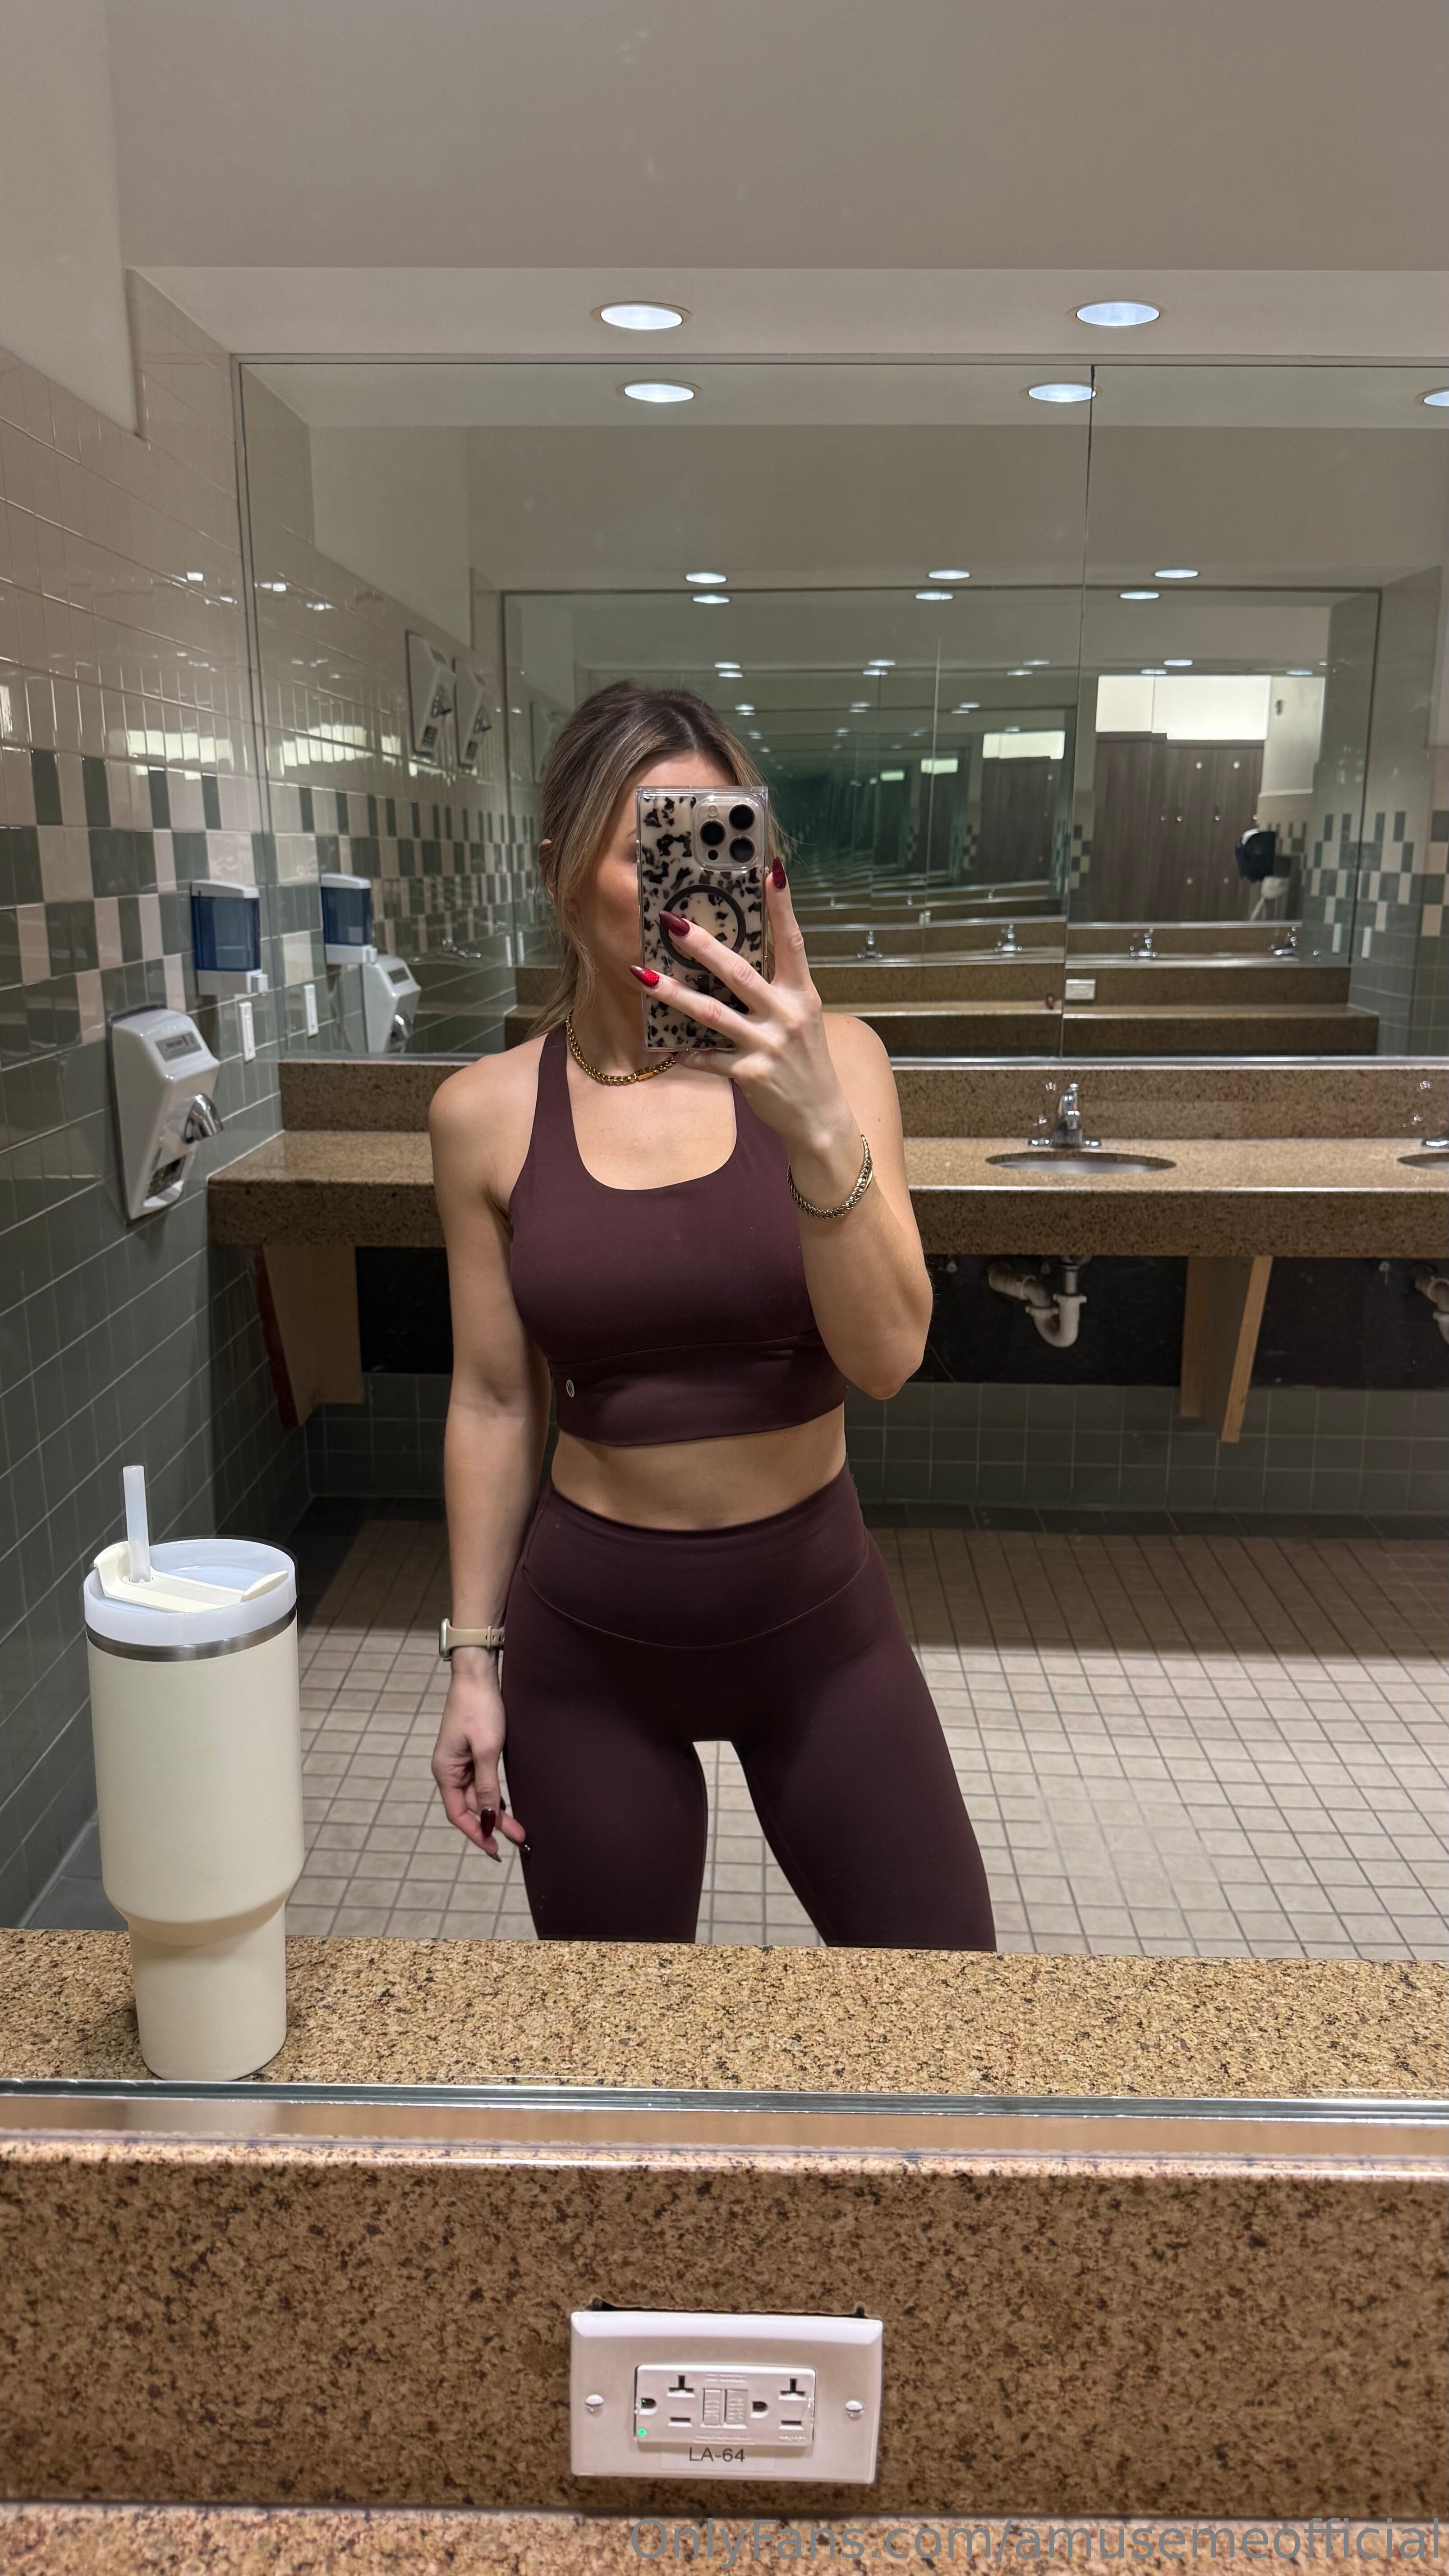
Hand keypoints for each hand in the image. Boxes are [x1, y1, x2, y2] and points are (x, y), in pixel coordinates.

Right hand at [431, 1655, 526, 1861]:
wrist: (477, 1675)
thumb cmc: (480, 1708)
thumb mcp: (487, 1749)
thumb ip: (488, 1786)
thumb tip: (490, 1817)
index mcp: (446, 1771)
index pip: (459, 1814)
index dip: (476, 1834)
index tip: (495, 1850)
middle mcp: (450, 1770)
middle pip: (471, 1807)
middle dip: (493, 1824)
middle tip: (519, 1839)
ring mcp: (460, 1761)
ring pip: (478, 1796)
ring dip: (496, 1811)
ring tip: (518, 1828)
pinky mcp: (472, 1752)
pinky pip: (482, 1781)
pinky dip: (494, 1794)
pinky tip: (508, 1803)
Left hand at [630, 864, 858, 1183]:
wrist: (819, 1117)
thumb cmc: (805, 1061)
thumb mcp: (801, 1018)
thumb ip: (775, 989)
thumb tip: (734, 958)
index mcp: (802, 994)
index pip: (793, 941)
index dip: (783, 906)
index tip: (772, 869)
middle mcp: (787, 1014)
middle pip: (740, 973)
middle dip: (703, 946)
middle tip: (671, 922)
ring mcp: (767, 1045)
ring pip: (712, 1014)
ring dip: (673, 994)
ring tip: (642, 976)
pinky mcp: (750, 1074)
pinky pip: (707, 1058)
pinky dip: (684, 1052)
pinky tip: (661, 1046)